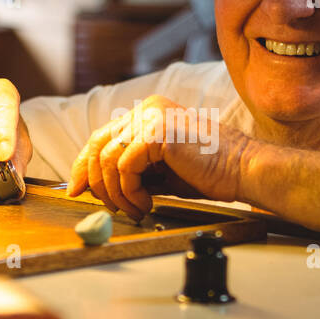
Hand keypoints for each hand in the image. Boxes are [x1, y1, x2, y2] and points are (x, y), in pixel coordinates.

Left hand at [66, 95, 251, 219]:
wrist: (242, 169)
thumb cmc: (210, 172)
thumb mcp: (161, 171)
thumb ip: (133, 171)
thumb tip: (101, 187)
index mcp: (149, 113)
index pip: (103, 136)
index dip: (84, 165)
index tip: (76, 188)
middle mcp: (147, 109)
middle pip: (97, 144)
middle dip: (92, 180)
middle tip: (103, 205)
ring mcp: (152, 117)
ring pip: (107, 159)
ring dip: (116, 193)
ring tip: (136, 209)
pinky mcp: (157, 133)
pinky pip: (124, 167)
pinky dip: (130, 191)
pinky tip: (147, 202)